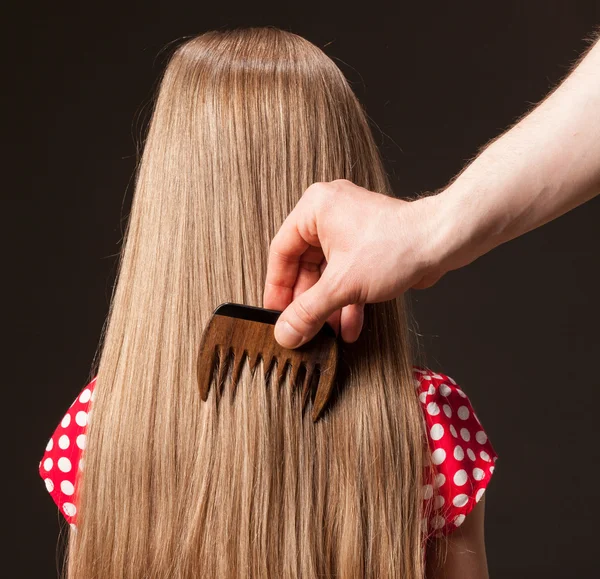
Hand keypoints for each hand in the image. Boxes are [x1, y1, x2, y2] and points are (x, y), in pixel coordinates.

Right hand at [263, 179, 445, 347]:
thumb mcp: (342, 285)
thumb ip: (308, 311)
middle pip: (305, 267)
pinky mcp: (367, 246)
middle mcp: (329, 215)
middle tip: (301, 329)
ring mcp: (349, 230)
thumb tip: (284, 333)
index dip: (276, 288)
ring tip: (326, 334)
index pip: (281, 252)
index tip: (274, 314)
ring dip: (328, 306)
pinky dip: (347, 300)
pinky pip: (347, 275)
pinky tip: (349, 327)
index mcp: (314, 209)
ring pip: (327, 274)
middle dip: (308, 303)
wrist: (443, 242)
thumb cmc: (395, 247)